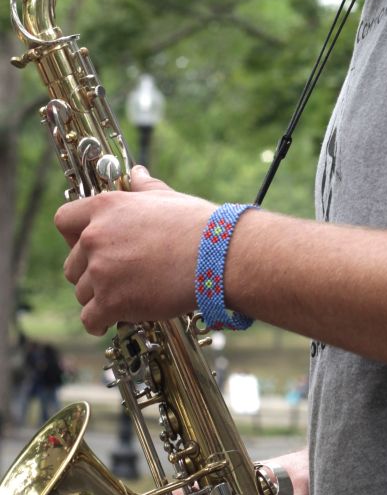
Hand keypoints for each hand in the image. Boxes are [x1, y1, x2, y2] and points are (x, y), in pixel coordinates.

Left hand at [56, 166, 215, 334]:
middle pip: (72, 264)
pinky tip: (111, 320)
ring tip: (125, 297)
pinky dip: (99, 322)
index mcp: (106, 208)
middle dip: (89, 273)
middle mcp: (95, 237)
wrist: (215, 256)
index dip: (73, 237)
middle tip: (115, 277)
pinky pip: (89, 318)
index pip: (64, 221)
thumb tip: (138, 172)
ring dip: (99, 298)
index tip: (88, 246)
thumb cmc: (195, 225)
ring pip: (82, 293)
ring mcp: (101, 271)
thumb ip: (144, 186)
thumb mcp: (166, 197)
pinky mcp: (111, 301)